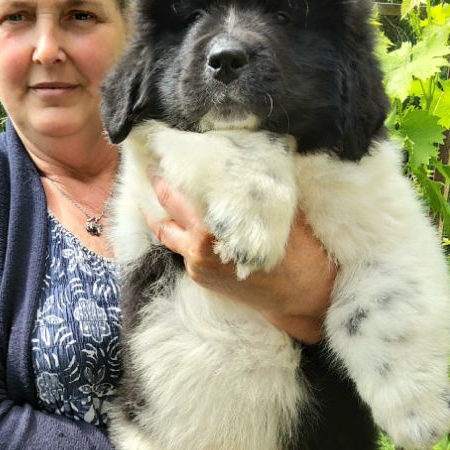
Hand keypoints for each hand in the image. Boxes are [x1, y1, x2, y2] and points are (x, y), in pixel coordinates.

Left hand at [147, 171, 336, 343]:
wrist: (298, 294)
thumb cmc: (294, 249)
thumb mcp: (273, 211)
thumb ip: (248, 189)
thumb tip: (236, 160)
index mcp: (212, 230)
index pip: (176, 196)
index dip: (166, 174)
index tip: (160, 155)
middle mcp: (197, 248)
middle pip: (163, 215)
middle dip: (156, 190)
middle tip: (151, 169)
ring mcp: (196, 265)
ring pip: (167, 234)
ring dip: (161, 214)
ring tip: (158, 192)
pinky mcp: (199, 277)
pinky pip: (181, 249)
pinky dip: (178, 232)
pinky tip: (182, 217)